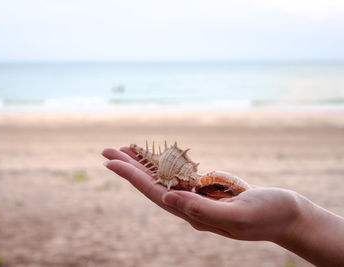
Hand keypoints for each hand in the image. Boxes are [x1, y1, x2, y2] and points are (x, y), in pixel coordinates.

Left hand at [102, 146, 301, 241]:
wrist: (288, 216)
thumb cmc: (268, 216)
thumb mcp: (237, 216)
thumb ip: (201, 209)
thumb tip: (167, 199)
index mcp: (193, 213)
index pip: (154, 192)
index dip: (131, 176)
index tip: (110, 162)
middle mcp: (189, 206)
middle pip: (152, 184)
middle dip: (128, 167)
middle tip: (106, 150)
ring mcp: (198, 197)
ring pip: (163, 178)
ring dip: (143, 164)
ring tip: (123, 149)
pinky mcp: (207, 189)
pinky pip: (180, 174)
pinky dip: (164, 163)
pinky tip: (155, 156)